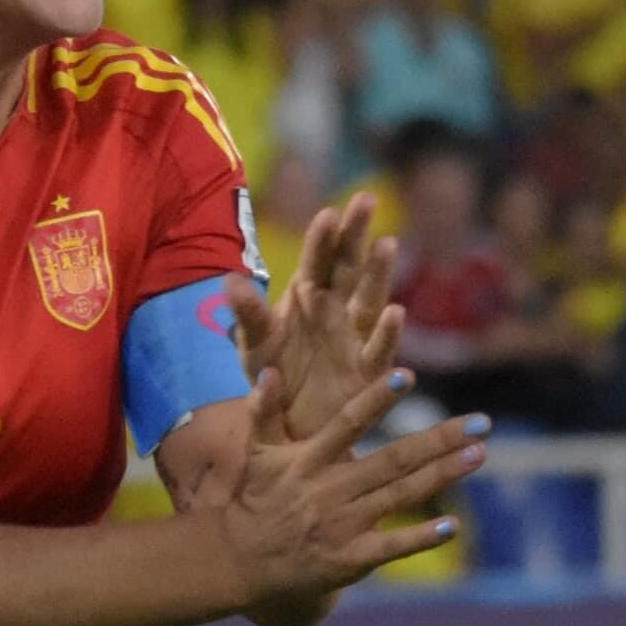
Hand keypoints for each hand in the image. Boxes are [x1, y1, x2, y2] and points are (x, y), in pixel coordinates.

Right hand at [208, 366, 486, 607]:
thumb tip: (271, 370)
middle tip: (482, 422)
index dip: (376, 399)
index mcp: (308, 460)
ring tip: (479, 454)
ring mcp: (342, 526)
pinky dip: (420, 537)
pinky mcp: (349, 559)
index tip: (407, 376)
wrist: (237, 563)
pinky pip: (391, 547)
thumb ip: (263, 410)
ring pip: (400, 495)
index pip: (347, 423)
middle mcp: (329, 490)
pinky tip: (452, 526)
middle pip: (393, 460)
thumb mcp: (255, 454)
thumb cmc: (253, 501)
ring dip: (442, 475)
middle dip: (440, 439)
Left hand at [229, 194, 402, 442]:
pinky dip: (387, 332)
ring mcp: (354, 338)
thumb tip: (230, 281)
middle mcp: (335, 311)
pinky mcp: (367, 372)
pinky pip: (378, 349)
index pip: (315, 260)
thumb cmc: (273, 375)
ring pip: (369, 299)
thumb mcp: (255, 344)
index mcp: (307, 297)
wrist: (288, 425)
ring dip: (379, 273)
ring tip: (387, 243)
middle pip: (347, 267)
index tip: (328, 213)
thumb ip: (248, 313)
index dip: (322, 238)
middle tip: (366, 200)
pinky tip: (395, 313)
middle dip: (356, 235)